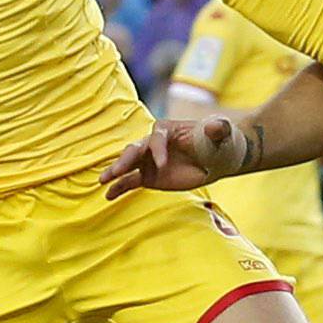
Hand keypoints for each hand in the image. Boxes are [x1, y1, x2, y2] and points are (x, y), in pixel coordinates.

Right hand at [101, 115, 247, 198]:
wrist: (216, 158)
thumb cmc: (216, 141)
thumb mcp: (220, 133)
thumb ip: (216, 129)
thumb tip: (215, 127)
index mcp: (167, 130)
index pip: (157, 138)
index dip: (158, 151)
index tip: (163, 165)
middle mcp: (152, 144)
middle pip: (135, 149)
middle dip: (125, 159)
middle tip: (117, 171)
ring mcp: (148, 161)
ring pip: (128, 165)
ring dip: (116, 172)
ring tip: (102, 181)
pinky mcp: (149, 176)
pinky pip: (130, 181)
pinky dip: (119, 187)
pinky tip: (108, 195)